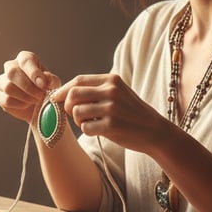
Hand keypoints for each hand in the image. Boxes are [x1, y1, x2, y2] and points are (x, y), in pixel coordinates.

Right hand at [0, 51, 62, 123]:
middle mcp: (11, 66)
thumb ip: (51, 80)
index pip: (25, 60)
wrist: (37, 105)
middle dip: (28, 87)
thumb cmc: (45, 89)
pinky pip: (6, 99)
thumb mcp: (53, 84)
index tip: (43, 84)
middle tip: (40, 96)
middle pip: (12, 72)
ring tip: (35, 100)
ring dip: (24, 96)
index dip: (34, 72)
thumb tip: (46, 79)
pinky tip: (26, 104)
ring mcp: (2, 80)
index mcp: (25, 58)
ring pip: (8, 87)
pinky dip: (19, 104)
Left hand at [52, 73, 166, 152]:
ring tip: (90, 122)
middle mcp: (111, 91)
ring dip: (78, 120)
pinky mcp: (111, 125)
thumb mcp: (119, 93)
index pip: (78, 80)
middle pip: (73, 94)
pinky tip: (98, 130)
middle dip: (67, 106)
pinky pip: (85, 128)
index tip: (57, 98)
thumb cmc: (132, 113)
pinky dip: (87, 131)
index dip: (64, 90)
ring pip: (76, 112)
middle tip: (73, 114)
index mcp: (112, 80)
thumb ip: (96, 90)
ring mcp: (111, 108)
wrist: (154, 130)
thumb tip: (65, 93)